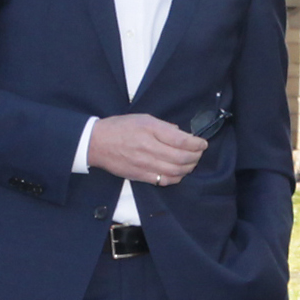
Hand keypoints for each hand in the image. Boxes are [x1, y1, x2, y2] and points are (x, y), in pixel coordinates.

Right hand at [88, 113, 205, 185]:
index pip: (181, 140)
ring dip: (188, 168)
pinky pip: (164, 181)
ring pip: (176, 171)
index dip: (196, 143)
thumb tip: (181, 134)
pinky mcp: (140, 176)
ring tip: (191, 163)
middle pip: (182, 158)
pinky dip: (176, 178)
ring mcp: (145, 164)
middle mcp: (149, 148)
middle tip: (199, 153)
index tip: (202, 143)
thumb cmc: (119, 128)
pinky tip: (179, 172)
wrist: (97, 143)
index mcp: (150, 130)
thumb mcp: (143, 118)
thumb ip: (164, 126)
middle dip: (196, 156)